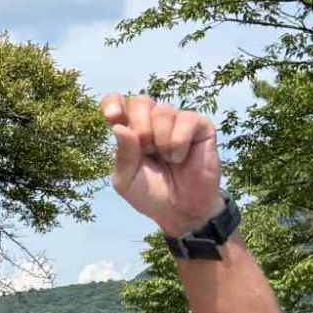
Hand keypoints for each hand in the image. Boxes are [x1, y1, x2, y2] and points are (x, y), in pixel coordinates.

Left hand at [101, 94, 223, 237]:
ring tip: (168, 159)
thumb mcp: (127, 181)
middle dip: (141, 129)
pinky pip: (186, 120)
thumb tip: (118, 126)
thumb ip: (122, 155)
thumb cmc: (152, 194)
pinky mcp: (199, 125)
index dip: (112, 102)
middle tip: (148, 151)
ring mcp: (177, 120)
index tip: (112, 116)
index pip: (116, 102)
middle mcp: (152, 120)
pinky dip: (179, 143)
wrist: (181, 212)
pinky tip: (181, 157)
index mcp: (130, 130)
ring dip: (162, 142)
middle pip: (140, 101)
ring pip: (163, 111)